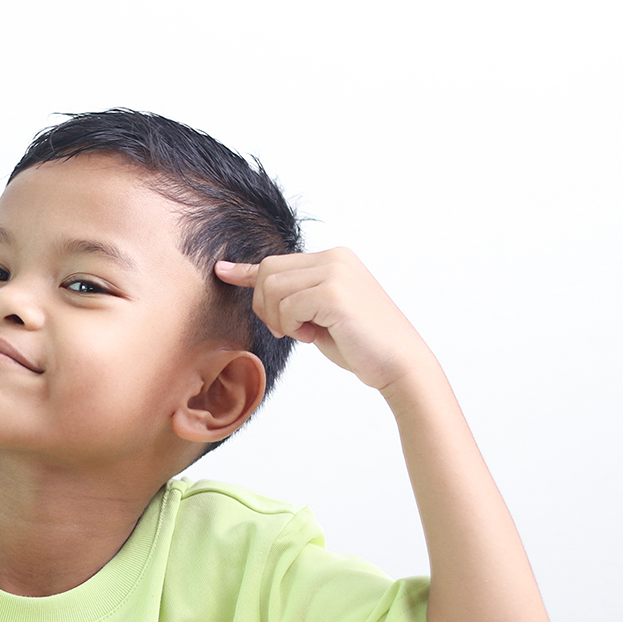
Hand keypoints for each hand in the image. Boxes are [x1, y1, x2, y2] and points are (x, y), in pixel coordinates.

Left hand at [215, 248, 433, 391]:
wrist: (400, 363)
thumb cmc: (361, 344)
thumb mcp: (320, 314)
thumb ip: (295, 297)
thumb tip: (259, 287)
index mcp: (334, 258)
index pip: (277, 261)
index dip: (246, 271)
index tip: (222, 271)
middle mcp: (334, 257)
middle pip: (268, 272)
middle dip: (265, 306)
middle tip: (287, 331)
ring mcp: (335, 272)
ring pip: (272, 289)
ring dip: (280, 319)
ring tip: (307, 333)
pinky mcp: (333, 292)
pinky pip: (287, 307)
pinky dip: (292, 327)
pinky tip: (314, 336)